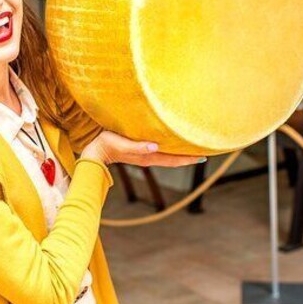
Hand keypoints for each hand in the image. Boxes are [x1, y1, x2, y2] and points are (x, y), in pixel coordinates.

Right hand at [80, 130, 205, 166]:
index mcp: (148, 157)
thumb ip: (137, 147)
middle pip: (175, 159)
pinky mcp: (141, 151)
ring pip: (169, 156)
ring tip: (194, 148)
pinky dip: (172, 150)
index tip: (203, 156)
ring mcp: (146, 155)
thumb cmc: (106, 144)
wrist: (95, 152)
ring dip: (182, 154)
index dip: (188, 158)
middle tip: (206, 151)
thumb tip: (155, 146)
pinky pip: (162, 152)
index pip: (173, 159)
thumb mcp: (121, 144)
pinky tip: (175, 144)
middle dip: (189, 156)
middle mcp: (150, 157)